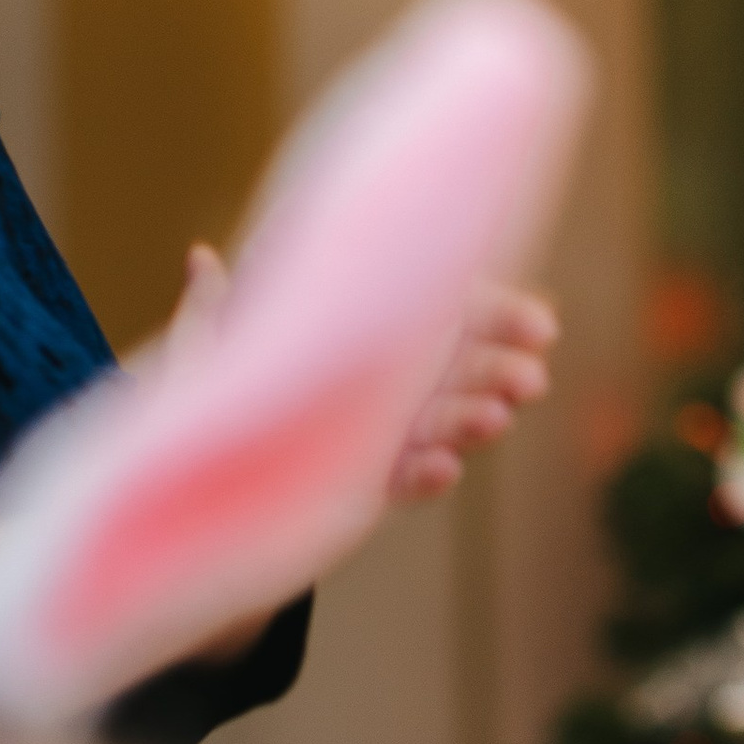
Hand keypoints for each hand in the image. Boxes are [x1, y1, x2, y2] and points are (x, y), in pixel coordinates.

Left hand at [173, 257, 554, 509]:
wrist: (207, 479)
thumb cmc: (209, 396)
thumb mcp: (208, 348)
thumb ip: (214, 310)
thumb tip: (200, 259)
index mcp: (362, 323)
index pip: (441, 307)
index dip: (496, 314)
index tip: (543, 325)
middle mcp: (378, 375)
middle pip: (456, 366)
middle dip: (497, 370)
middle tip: (531, 382)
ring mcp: (381, 431)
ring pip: (440, 421)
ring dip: (471, 420)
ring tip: (496, 420)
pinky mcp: (371, 484)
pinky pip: (404, 479)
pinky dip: (423, 475)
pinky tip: (444, 469)